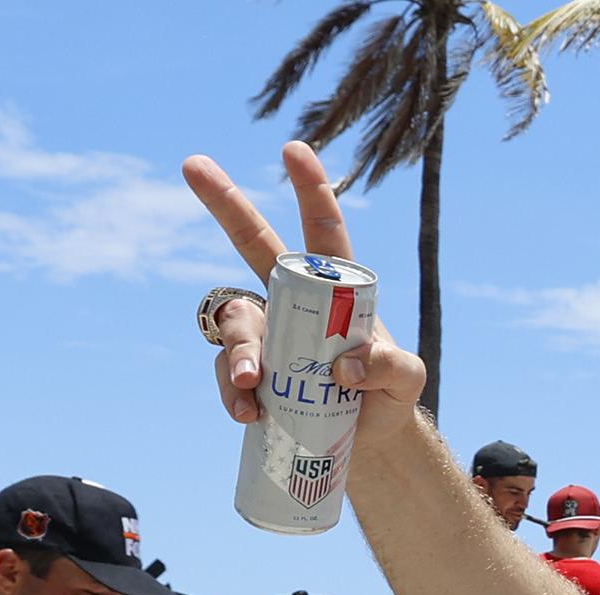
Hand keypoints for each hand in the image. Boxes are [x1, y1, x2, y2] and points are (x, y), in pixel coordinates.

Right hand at [183, 144, 426, 435]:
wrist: (368, 441)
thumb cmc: (388, 396)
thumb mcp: (407, 380)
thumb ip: (391, 368)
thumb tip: (344, 366)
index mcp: (335, 289)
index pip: (323, 232)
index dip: (310, 190)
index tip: (294, 149)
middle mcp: (292, 301)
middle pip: (252, 245)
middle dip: (225, 203)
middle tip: (192, 164)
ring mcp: (266, 334)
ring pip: (236, 319)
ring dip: (240, 346)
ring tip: (253, 381)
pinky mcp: (249, 374)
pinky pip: (227, 371)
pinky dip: (233, 391)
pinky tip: (249, 412)